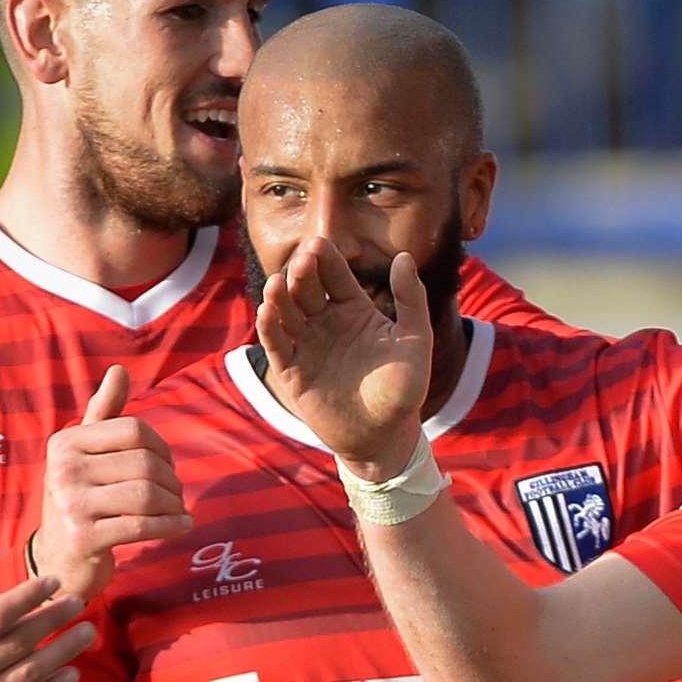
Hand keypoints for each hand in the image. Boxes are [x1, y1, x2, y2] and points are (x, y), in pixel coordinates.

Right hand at [31, 365, 190, 598]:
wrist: (59, 559)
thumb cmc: (81, 499)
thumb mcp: (86, 454)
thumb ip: (104, 413)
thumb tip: (119, 370)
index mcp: (65, 443)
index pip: (133, 430)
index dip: (161, 447)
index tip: (167, 466)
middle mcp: (62, 470)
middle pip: (144, 464)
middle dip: (171, 481)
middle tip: (176, 496)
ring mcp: (70, 505)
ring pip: (146, 494)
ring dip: (173, 504)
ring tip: (178, 511)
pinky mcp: (83, 538)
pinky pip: (142, 526)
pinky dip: (171, 526)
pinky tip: (183, 526)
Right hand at [256, 237, 430, 479]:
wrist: (384, 436)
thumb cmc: (404, 388)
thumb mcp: (415, 341)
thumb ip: (411, 299)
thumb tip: (404, 256)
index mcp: (354, 309)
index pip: (334, 274)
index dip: (324, 259)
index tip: (318, 245)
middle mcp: (327, 322)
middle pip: (307, 288)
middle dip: (301, 273)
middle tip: (301, 263)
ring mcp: (308, 345)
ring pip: (287, 312)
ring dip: (279, 296)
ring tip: (278, 284)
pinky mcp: (292, 371)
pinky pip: (277, 344)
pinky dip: (269, 327)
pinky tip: (267, 311)